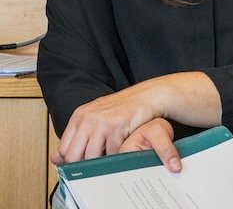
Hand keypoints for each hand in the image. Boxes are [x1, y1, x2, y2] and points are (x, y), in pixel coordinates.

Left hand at [51, 71, 220, 164]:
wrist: (147, 95)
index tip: (84, 165)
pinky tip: (122, 149)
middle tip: (98, 165)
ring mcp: (102, 121)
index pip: (64, 149)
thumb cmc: (122, 108)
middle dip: (85, 165)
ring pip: (92, 157)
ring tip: (111, 157)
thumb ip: (77, 136)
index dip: (73, 161)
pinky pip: (111, 152)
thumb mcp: (96, 118)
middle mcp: (88, 117)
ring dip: (102, 162)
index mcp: (80, 115)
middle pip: (75, 155)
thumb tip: (56, 159)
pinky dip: (117, 156)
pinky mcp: (117, 126)